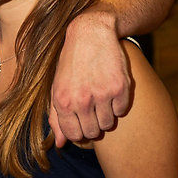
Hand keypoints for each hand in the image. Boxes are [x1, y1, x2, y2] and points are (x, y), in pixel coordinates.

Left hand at [49, 8, 130, 145]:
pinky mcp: (120, 88)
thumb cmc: (71, 63)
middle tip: (92, 110)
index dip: (79, 132)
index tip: (81, 122)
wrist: (91, 33)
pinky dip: (118, 104)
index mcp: (62, 102)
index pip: (73, 136)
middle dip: (93, 125)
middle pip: (92, 133)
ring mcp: (102, 95)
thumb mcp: (57, 87)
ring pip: (108, 124)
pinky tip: (111, 89)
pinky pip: (122, 111)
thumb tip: (61, 145)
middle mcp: (81, 101)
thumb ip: (56, 117)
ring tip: (101, 98)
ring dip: (106, 115)